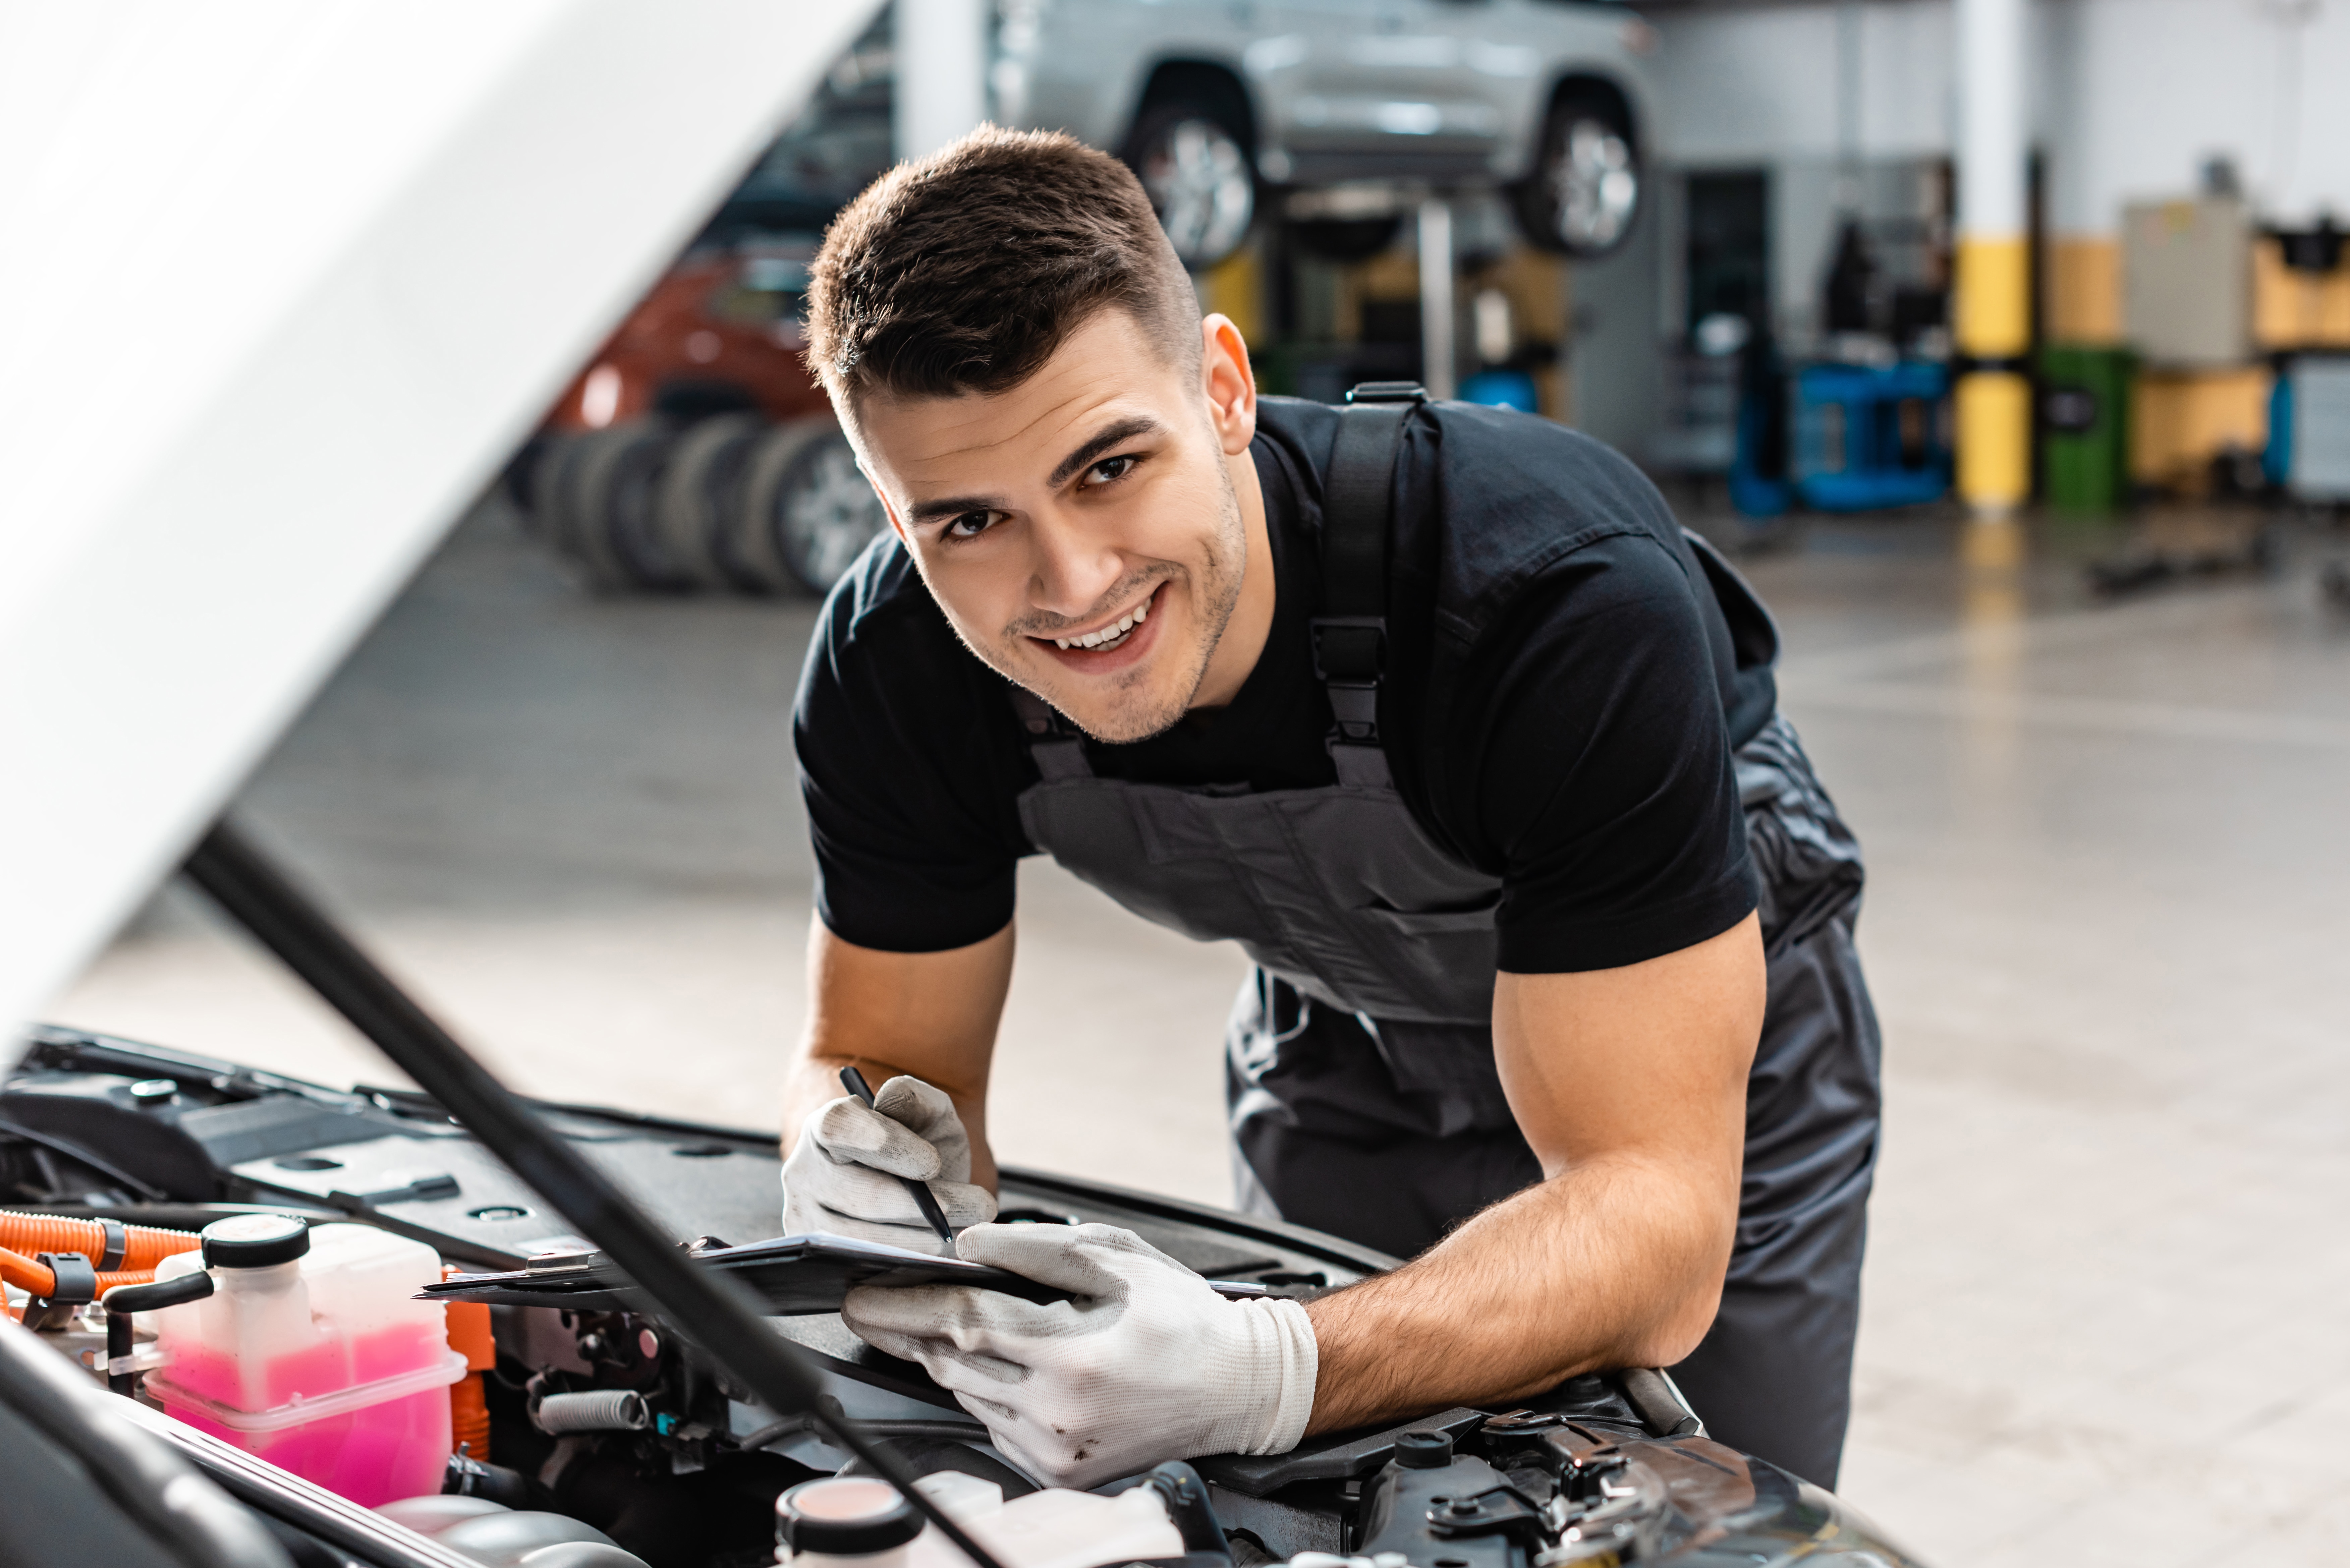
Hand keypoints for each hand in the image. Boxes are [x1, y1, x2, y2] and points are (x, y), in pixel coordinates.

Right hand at [781, 1074, 994, 1255]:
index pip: (839, 1127)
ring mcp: (807, 1221)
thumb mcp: (929, 1113)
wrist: (916, 1188)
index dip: (886, 1144)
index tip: (932, 1164)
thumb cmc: (921, 1145)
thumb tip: (888, 1099)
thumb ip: (914, 1097)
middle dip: (926, 1205)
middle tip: (980, 1206)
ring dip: (925, 1238)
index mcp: (826, 1126)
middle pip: (862, 1194)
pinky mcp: (820, 1261)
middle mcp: (804, 1173)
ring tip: (968, 1230)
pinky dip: (907, 1264)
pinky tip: (941, 1253)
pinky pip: (863, 1269)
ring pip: (866, 1238)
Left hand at [841, 1222, 1316, 1487]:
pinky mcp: (1060, 1469)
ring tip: (938, 1326)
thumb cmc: (1181, 1318)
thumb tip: (971, 1246)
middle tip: (875, 1306)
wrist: (1237, 1387)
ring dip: (946, 1359)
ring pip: (970, 1395)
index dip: (905, 1306)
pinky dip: (983, 1390)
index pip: (964, 1323)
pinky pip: (996, 1424)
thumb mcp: (1118, 1260)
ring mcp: (1057, 1449)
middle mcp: (1059, 1412)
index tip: (861, 1295)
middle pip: (953, 1364)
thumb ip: (1039, 1250)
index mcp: (1074, 1355)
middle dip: (908, 1332)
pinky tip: (998, 1364)